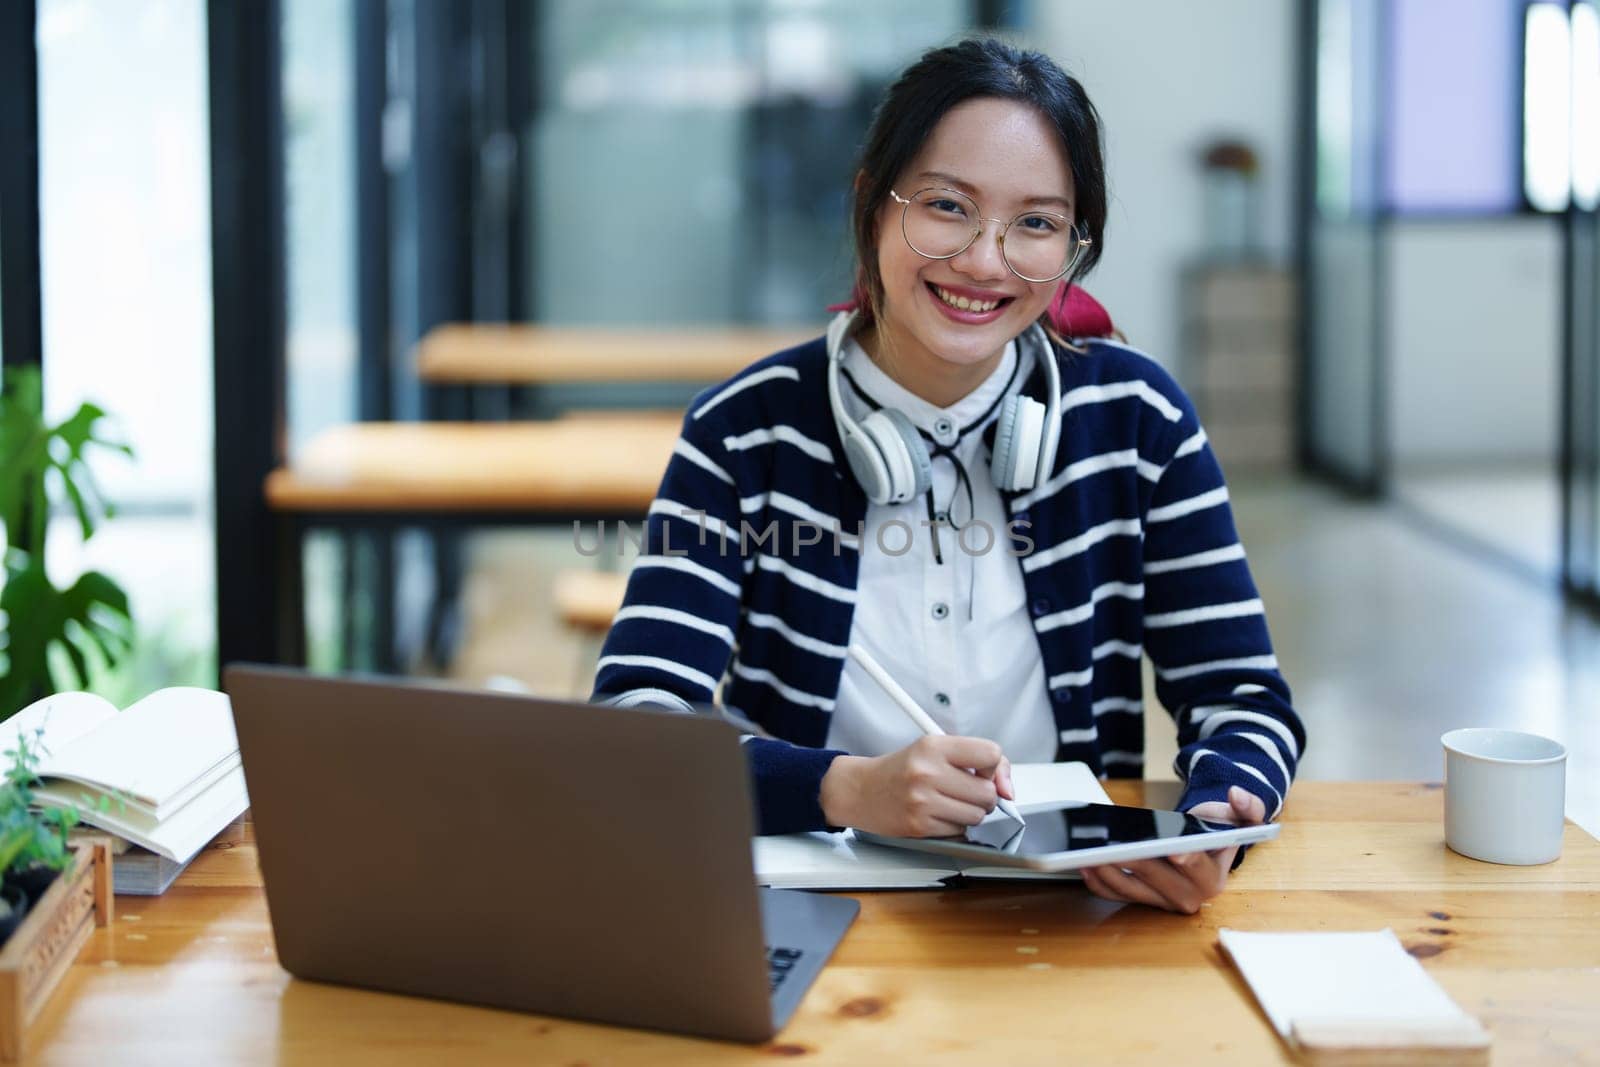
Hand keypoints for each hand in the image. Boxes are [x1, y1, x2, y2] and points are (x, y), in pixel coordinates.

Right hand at [819, 736, 1013, 837]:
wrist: (859, 790)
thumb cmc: (900, 769)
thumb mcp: (933, 750)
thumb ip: (975, 760)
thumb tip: (1008, 789)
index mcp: (933, 746)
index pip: (990, 754)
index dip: (994, 767)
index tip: (984, 772)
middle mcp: (927, 771)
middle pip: (988, 793)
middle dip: (983, 796)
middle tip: (964, 791)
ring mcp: (923, 801)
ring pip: (977, 816)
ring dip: (969, 814)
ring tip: (948, 803)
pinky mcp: (919, 826)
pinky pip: (959, 831)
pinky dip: (954, 827)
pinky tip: (936, 815)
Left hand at [1079, 786, 1266, 913]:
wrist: (1206, 846)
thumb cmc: (1221, 828)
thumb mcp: (1243, 815)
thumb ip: (1249, 805)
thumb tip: (1236, 795)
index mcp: (1213, 879)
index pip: (1195, 869)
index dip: (1183, 859)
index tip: (1171, 850)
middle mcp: (1188, 897)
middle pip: (1155, 878)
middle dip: (1133, 861)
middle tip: (1112, 845)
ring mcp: (1162, 901)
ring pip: (1130, 889)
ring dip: (1107, 872)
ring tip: (1088, 852)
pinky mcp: (1142, 900)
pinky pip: (1116, 894)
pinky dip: (1100, 882)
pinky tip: (1086, 865)